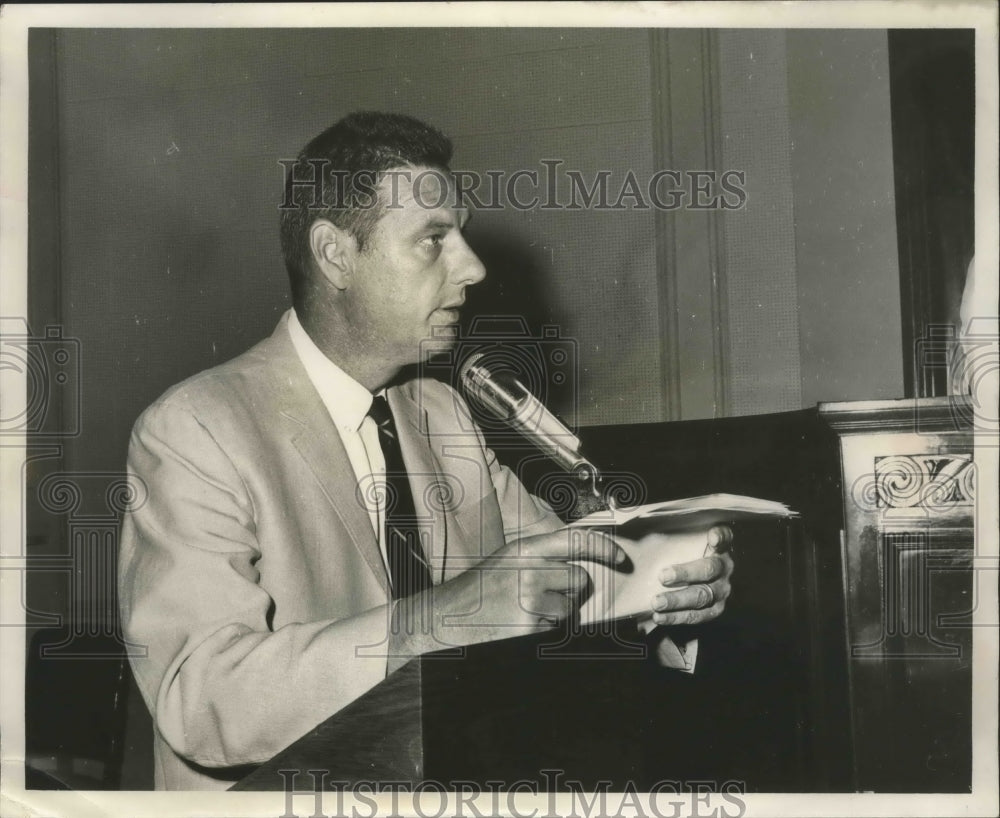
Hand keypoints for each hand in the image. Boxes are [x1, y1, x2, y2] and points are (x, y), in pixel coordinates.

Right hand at [391, 527, 625, 654]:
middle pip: (580, 580)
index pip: (575, 541)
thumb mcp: (507, 561)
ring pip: (569, 609)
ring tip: (522, 611)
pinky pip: (554, 630)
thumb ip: (540, 558)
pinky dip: (541, 632)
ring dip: (554, 614)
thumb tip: (581, 565)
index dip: (603, 548)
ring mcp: (529, 600)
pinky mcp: (529, 627)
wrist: (442, 619)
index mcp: (523, 549)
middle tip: (540, 596)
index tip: (620, 558)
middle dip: (569, 591)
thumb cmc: (477, 592)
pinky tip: (517, 625)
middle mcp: (528, 570)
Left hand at [648, 525, 733, 625]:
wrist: (698, 584)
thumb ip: (673, 542)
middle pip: (708, 569)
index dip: (720, 537)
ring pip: (702, 596)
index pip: (725, 537)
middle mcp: (724, 567)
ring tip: (657, 602)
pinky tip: (660, 616)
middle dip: (685, 573)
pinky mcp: (716, 609)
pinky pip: (697, 616)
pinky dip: (676, 617)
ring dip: (677, 600)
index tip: (712, 537)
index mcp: (718, 548)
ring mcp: (722, 590)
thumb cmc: (686, 558)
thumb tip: (637, 537)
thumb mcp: (685, 546)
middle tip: (663, 576)